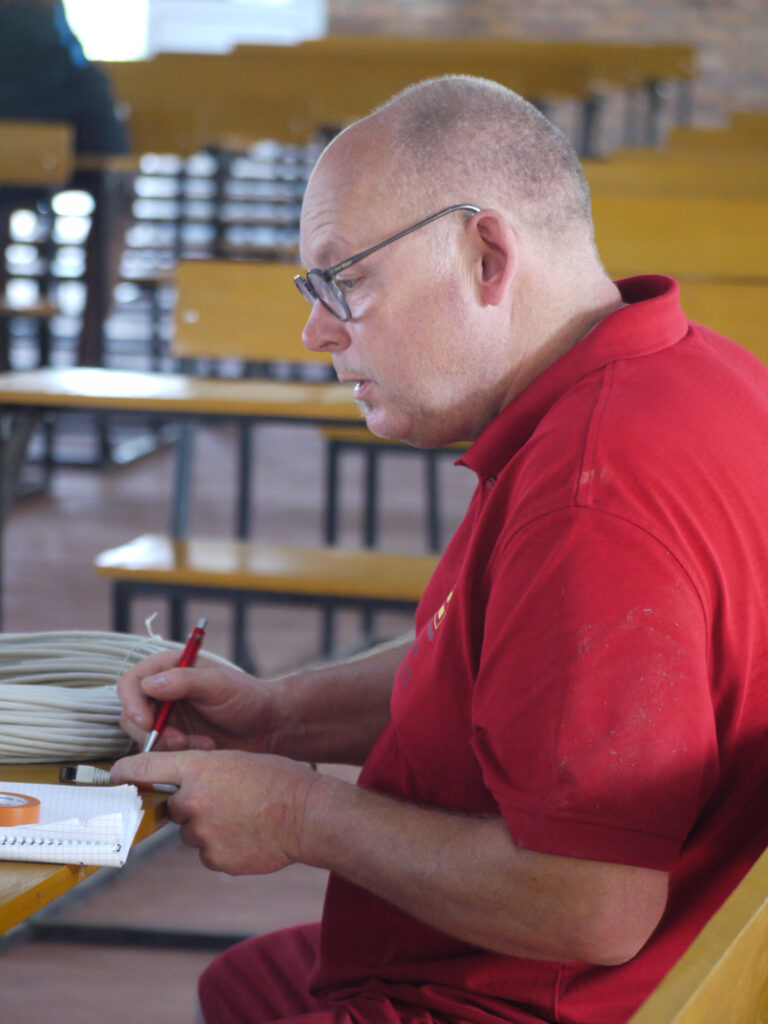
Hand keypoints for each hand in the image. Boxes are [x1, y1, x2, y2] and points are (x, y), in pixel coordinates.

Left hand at [110, 749, 319, 874]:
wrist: (307, 814)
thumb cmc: (278, 779)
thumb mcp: (236, 760)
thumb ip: (202, 771)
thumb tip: (180, 787)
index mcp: (199, 767)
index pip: (144, 767)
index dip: (124, 773)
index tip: (113, 778)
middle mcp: (193, 800)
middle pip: (172, 807)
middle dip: (190, 806)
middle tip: (224, 801)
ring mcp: (202, 833)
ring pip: (191, 833)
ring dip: (208, 828)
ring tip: (243, 819)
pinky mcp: (214, 860)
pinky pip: (208, 854)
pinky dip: (222, 847)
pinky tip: (248, 836)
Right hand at [116, 650, 283, 753]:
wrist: (269, 727)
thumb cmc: (248, 697)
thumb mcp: (218, 684)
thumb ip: (184, 681)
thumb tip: (149, 684)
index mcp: (169, 669)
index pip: (131, 683)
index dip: (133, 702)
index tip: (147, 721)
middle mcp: (163, 694)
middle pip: (131, 714)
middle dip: (152, 731)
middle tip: (180, 741)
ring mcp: (167, 720)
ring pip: (145, 738)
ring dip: (168, 746)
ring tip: (202, 745)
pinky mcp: (175, 743)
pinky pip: (161, 754)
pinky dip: (179, 756)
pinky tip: (206, 749)